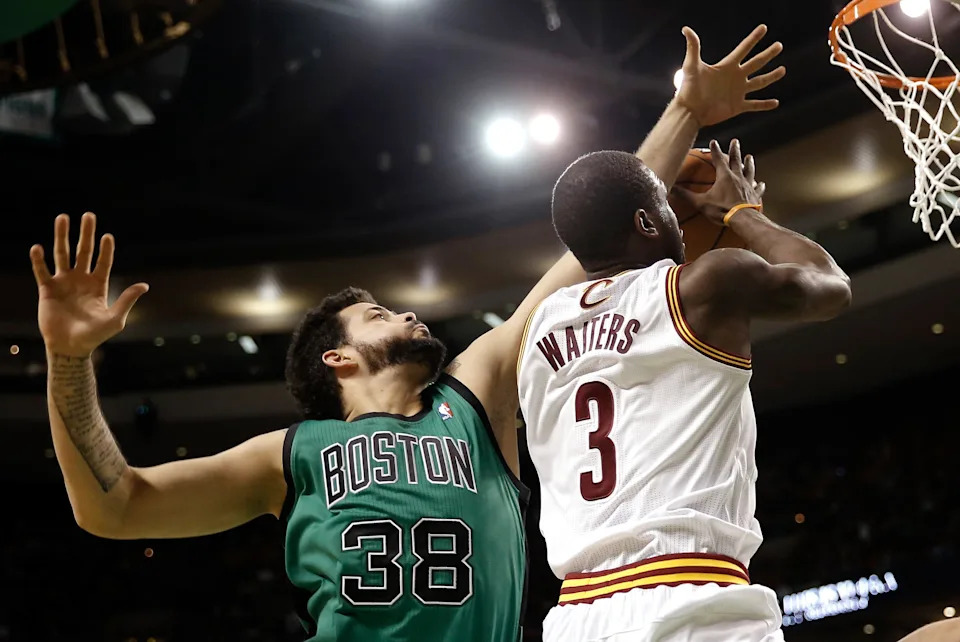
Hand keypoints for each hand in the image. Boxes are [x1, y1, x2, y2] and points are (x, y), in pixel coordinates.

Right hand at [30, 213, 148, 357]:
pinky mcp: (47, 290)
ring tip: (62, 217)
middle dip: (86, 233)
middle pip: (83, 251)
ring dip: (62, 236)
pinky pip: (42, 271)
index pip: (103, 261)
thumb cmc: (95, 336)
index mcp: (98, 285)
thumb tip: (145, 285)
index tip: (107, 235)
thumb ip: (127, 300)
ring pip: (62, 254)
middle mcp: (81, 280)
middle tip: (88, 215)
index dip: (105, 249)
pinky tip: (38, 247)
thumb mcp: (116, 318)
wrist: (70, 348)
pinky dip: (39, 259)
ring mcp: (63, 283)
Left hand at [676, 24, 785, 126]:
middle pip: (756, 63)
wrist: (690, 111)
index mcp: (727, 66)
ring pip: (759, 82)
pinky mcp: (737, 106)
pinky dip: (765, 105)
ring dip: (771, 76)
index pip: (744, 49)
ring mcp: (738, 92)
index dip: (753, 38)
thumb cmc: (689, 88)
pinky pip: (754, 105)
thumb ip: (693, 47)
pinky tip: (776, 103)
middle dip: (768, 54)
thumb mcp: (691, 66)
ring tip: (783, 70)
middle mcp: (735, 77)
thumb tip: (686, 29)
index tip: (763, 28)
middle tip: (779, 46)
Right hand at [676, 139, 765, 225]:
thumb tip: (671, 189)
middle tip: (735, 141)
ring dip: (749, 163)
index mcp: (724, 176)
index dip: (715, 150)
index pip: (718, 159)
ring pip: (749, 171)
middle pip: (736, 160)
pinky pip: (757, 188)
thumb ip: (686, 195)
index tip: (714, 141)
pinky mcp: (754, 195)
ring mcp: (748, 186)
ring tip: (749, 156)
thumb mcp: (701, 203)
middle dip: (734, 150)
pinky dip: (759, 185)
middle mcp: (737, 177)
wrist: (743, 219)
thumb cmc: (722, 209)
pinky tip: (761, 183)